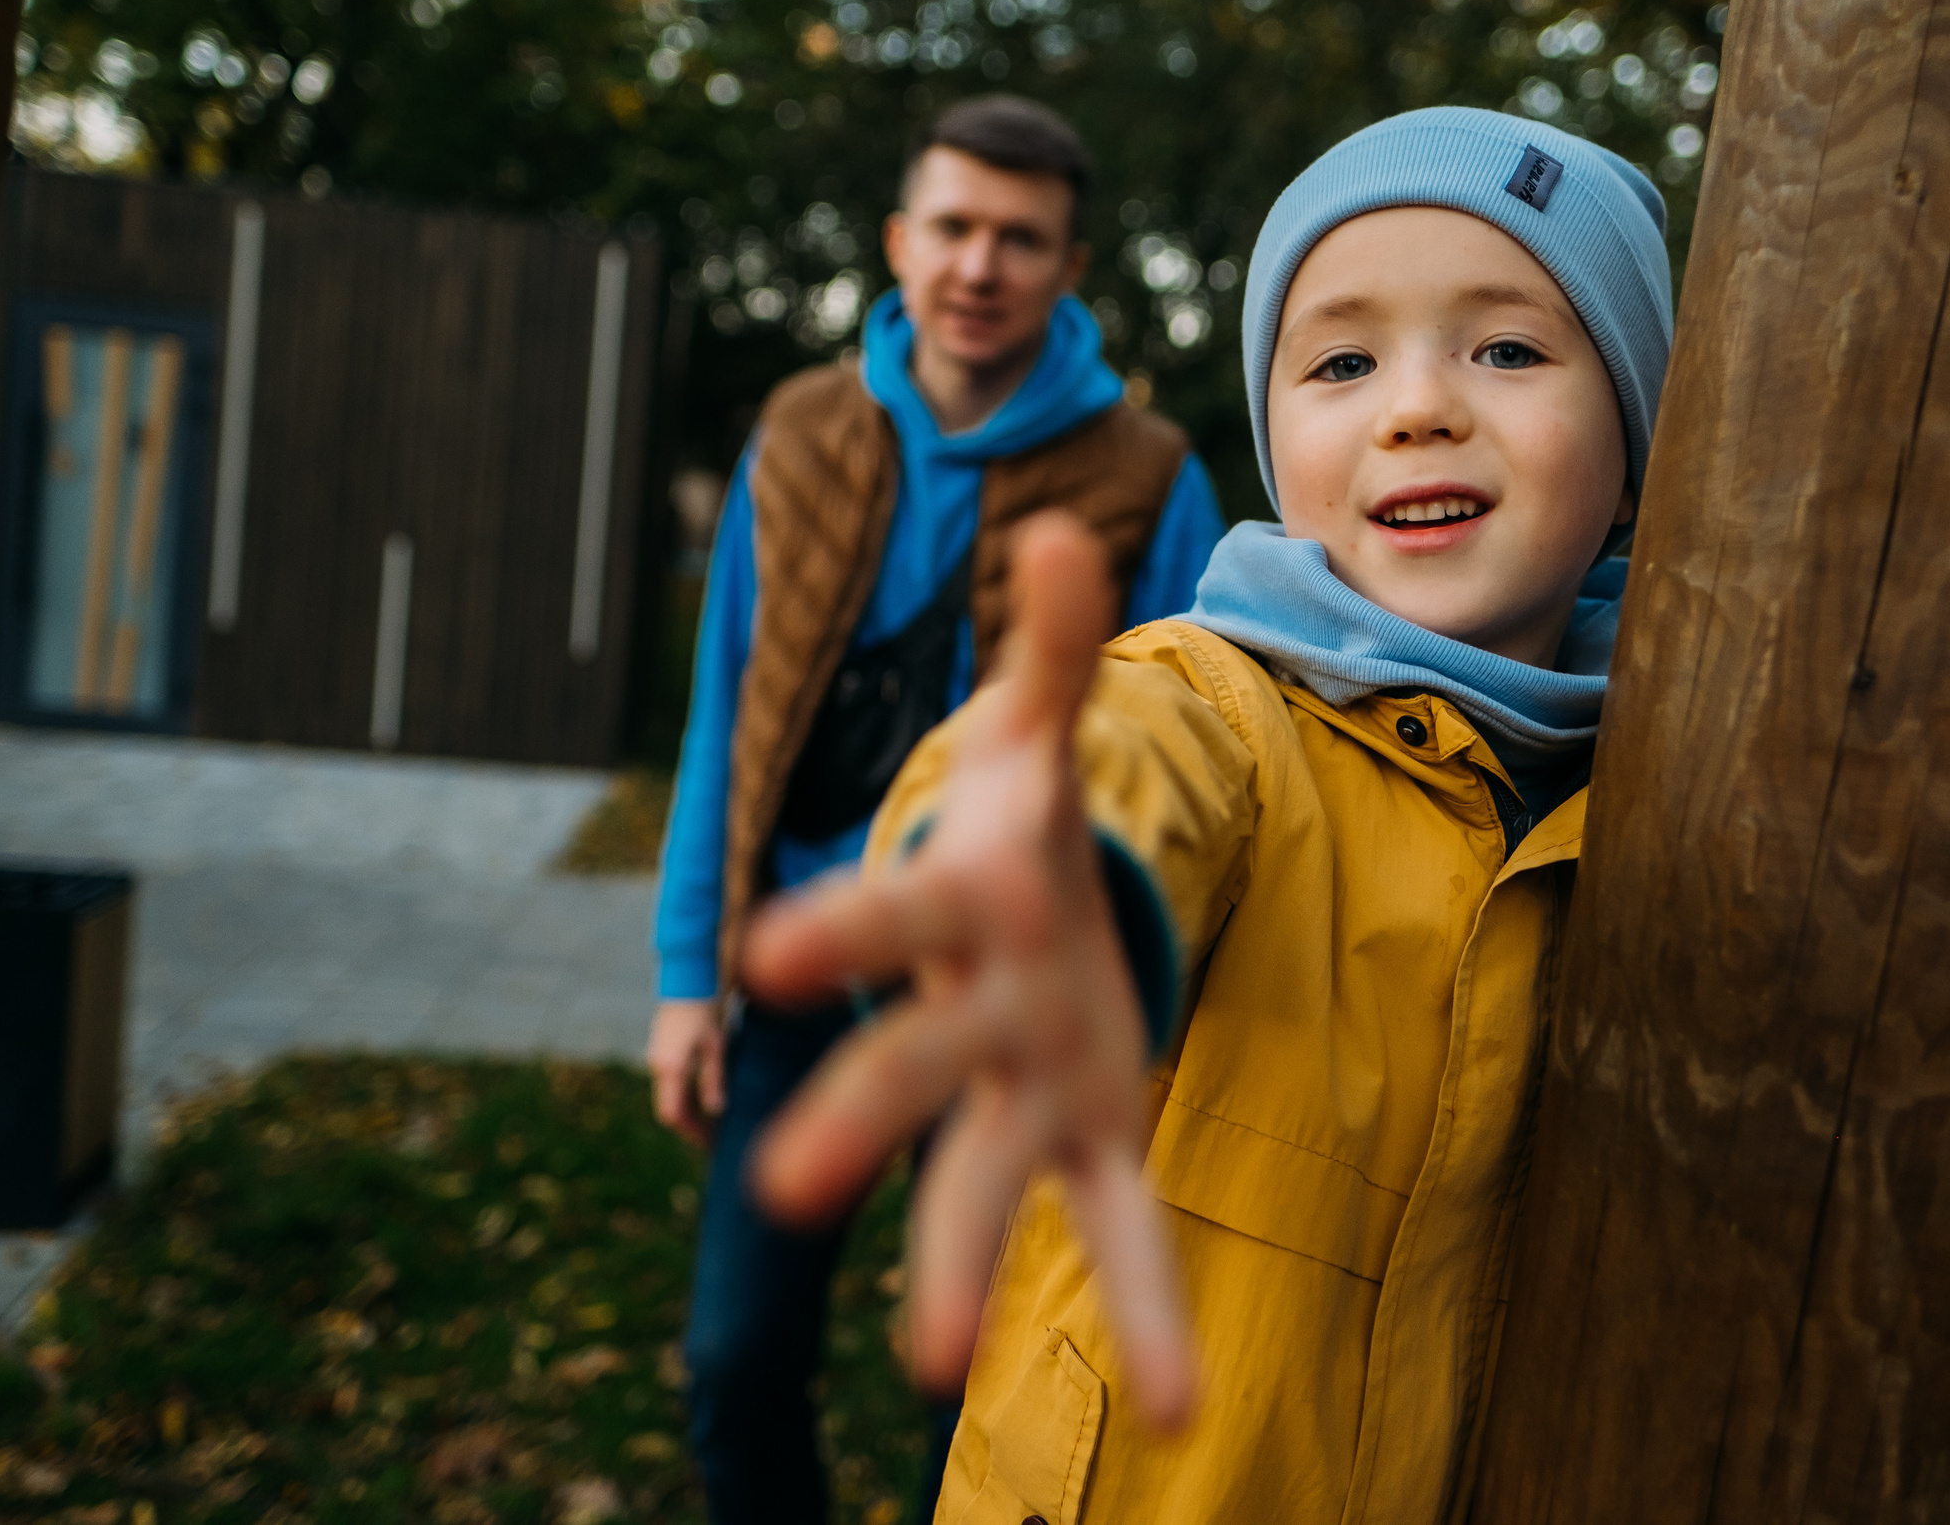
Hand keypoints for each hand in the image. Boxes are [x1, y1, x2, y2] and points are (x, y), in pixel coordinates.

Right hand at [645, 997, 726, 1148]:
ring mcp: (657, 1059)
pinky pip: (669, 1084)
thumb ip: (713, 1080)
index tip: (709, 1143)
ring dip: (687, 1112)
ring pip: (668, 1096)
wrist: (687, 983)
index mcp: (671, 1068)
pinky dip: (683, 1097)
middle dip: (689, 1126)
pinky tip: (702, 1100)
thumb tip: (716, 1111)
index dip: (691, 1132)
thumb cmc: (705, 1012)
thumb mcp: (716, 1047)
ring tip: (710, 1123)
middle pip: (669, 1109)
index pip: (674, 1113)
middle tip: (712, 1138)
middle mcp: (659, 1067)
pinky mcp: (661, 1052)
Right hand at [741, 512, 1196, 1432]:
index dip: (843, 928)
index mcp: (970, 907)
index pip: (899, 916)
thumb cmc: (1025, 814)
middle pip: (910, 1065)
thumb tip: (1064, 534)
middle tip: (781, 1187)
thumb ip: (1057, 646)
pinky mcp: (1093, 1132)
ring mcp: (1027, 1087)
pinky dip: (1149, 1312)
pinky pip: (1120, 1229)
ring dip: (947, 1262)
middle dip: (855, 1116)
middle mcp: (976, 1012)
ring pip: (979, 1178)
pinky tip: (1178, 1414)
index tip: (771, 958)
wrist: (1032, 906)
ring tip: (926, 1366)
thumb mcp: (1044, 726)